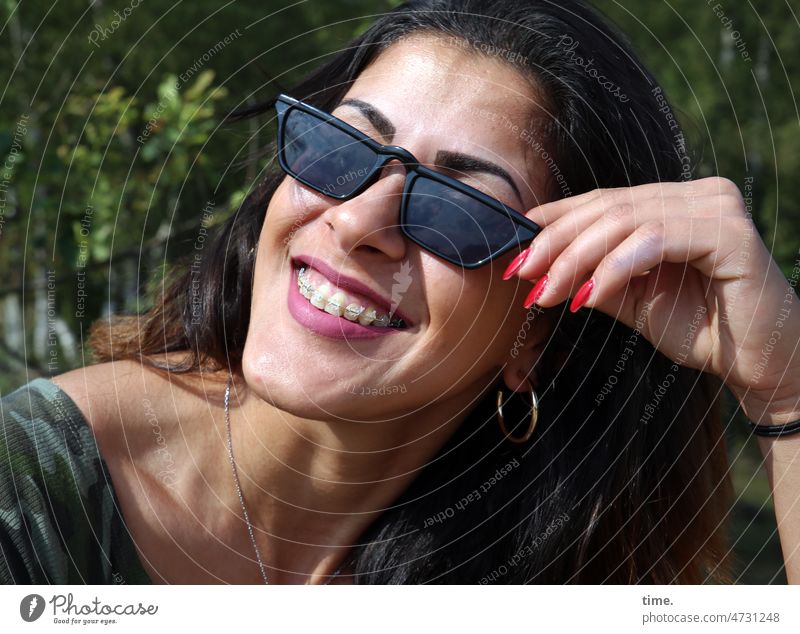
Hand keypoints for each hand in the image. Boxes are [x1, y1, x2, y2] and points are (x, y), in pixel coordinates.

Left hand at [505, 176, 799, 423]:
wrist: (758, 365)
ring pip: (624, 221)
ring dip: (576, 259)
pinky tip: (589, 296)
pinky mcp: (729, 232)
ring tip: (547, 293)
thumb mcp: (631, 300)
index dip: (551, 224)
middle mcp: (695, 194)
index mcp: (671, 202)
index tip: (513, 256)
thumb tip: (536, 268)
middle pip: (606, 208)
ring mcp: (715, 207)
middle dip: (555, 243)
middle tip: (522, 275)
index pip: (600, 203)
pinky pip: (655, 240)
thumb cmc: (700, 329)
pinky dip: (615, 268)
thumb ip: (591, 275)